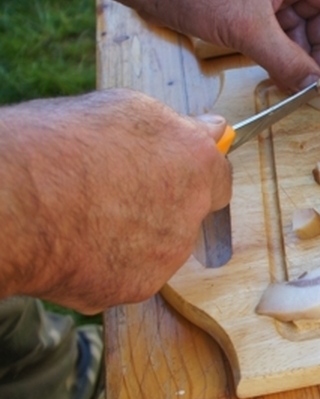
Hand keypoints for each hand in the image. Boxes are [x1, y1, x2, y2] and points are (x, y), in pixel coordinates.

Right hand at [0, 89, 231, 312]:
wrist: (14, 201)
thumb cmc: (63, 143)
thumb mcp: (127, 109)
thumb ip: (179, 127)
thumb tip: (213, 130)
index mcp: (197, 166)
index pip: (219, 178)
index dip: (193, 176)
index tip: (174, 173)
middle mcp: (191, 214)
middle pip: (186, 215)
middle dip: (159, 206)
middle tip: (112, 193)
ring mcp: (165, 256)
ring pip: (156, 248)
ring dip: (132, 238)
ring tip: (84, 217)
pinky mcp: (135, 288)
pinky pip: (126, 276)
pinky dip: (105, 265)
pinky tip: (74, 244)